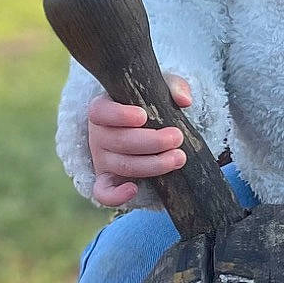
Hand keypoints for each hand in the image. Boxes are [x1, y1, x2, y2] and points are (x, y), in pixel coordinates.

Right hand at [88, 74, 191, 205]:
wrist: (150, 131)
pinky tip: (134, 189)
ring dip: (152, 164)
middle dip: (151, 141)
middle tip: (177, 137)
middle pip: (118, 141)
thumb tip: (184, 100)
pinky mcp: (108, 180)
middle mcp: (98, 135)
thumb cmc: (152, 105)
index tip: (143, 116)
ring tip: (179, 157)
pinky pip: (103, 193)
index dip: (119, 115)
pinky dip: (115, 196)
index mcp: (104, 109)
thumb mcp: (161, 90)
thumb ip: (174, 87)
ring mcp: (102, 159)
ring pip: (123, 165)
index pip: (100, 112)